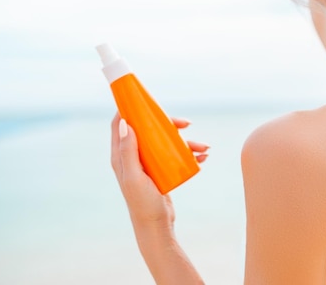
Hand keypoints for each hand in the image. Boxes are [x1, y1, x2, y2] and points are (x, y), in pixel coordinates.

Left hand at [110, 113, 208, 229]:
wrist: (156, 225)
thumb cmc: (142, 203)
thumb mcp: (134, 176)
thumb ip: (128, 151)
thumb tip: (125, 123)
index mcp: (121, 155)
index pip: (121, 124)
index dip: (130, 109)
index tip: (144, 99)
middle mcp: (133, 156)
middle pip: (149, 129)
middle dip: (169, 124)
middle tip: (186, 124)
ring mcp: (149, 163)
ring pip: (167, 142)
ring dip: (187, 141)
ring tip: (204, 148)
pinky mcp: (162, 170)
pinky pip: (176, 155)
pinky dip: (190, 154)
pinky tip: (203, 157)